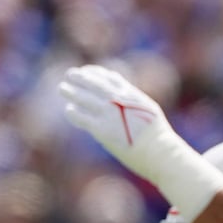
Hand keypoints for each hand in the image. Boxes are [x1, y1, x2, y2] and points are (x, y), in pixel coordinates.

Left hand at [59, 64, 222, 220]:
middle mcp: (118, 101)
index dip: (96, 73)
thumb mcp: (147, 109)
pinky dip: (74, 113)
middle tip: (69, 74)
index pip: (109, 78)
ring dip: (72, 92)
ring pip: (85, 98)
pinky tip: (68, 110)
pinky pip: (83, 118)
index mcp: (131, 94)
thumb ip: (133, 99)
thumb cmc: (157, 136)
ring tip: (62, 88)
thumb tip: (125, 93)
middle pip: (95, 84)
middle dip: (81, 78)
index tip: (87, 70)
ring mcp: (109, 114)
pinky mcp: (102, 130)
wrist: (159, 152)